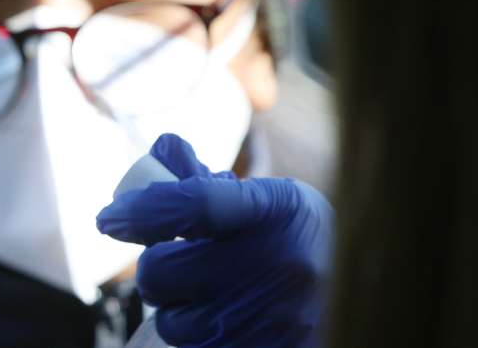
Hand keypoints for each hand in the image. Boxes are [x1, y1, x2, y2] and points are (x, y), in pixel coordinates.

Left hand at [97, 134, 331, 347]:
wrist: (368, 291)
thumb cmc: (297, 238)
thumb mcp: (265, 199)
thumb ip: (206, 181)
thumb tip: (162, 149)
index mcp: (274, 209)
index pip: (197, 203)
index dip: (144, 209)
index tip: (108, 218)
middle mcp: (277, 264)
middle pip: (163, 271)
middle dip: (157, 268)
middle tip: (178, 263)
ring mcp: (272, 319)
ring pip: (172, 320)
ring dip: (177, 308)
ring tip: (208, 296)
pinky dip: (197, 336)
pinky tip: (221, 320)